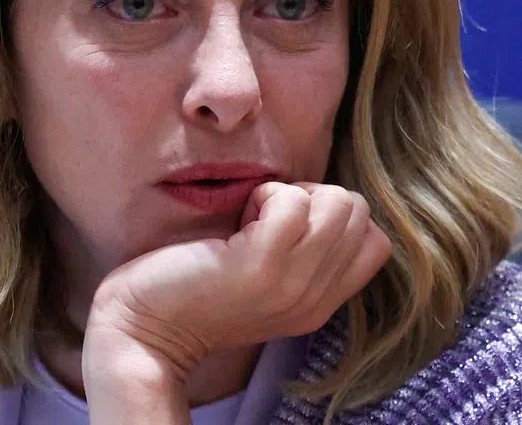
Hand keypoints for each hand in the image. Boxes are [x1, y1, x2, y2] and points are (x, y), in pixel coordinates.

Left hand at [82, 181, 391, 382]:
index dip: (338, 217)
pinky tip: (239, 219)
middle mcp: (315, 299)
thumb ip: (307, 256)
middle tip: (267, 219)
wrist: (144, 326)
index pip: (377, 242)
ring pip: (338, 202)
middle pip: (359, 212)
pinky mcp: (260, 265)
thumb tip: (328, 202)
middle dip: (314, 196)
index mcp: (321, 303)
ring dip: (291, 194)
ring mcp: (291, 284)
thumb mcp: (270, 280)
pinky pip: (293, 202)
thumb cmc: (198, 288)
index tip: (290, 226)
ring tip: (253, 219)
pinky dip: (266, 194)